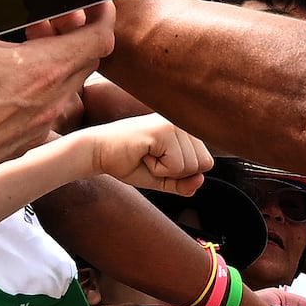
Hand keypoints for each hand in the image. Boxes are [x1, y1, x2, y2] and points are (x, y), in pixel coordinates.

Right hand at [73, 113, 212, 192]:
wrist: (99, 153)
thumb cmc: (130, 163)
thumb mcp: (163, 179)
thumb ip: (184, 183)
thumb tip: (200, 181)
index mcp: (187, 129)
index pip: (206, 163)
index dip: (181, 173)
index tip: (158, 160)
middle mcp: (184, 122)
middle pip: (203, 165)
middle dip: (175, 173)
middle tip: (151, 158)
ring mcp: (175, 123)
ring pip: (191, 167)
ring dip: (165, 170)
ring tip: (147, 154)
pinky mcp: (164, 129)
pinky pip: (176, 166)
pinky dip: (157, 169)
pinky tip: (143, 153)